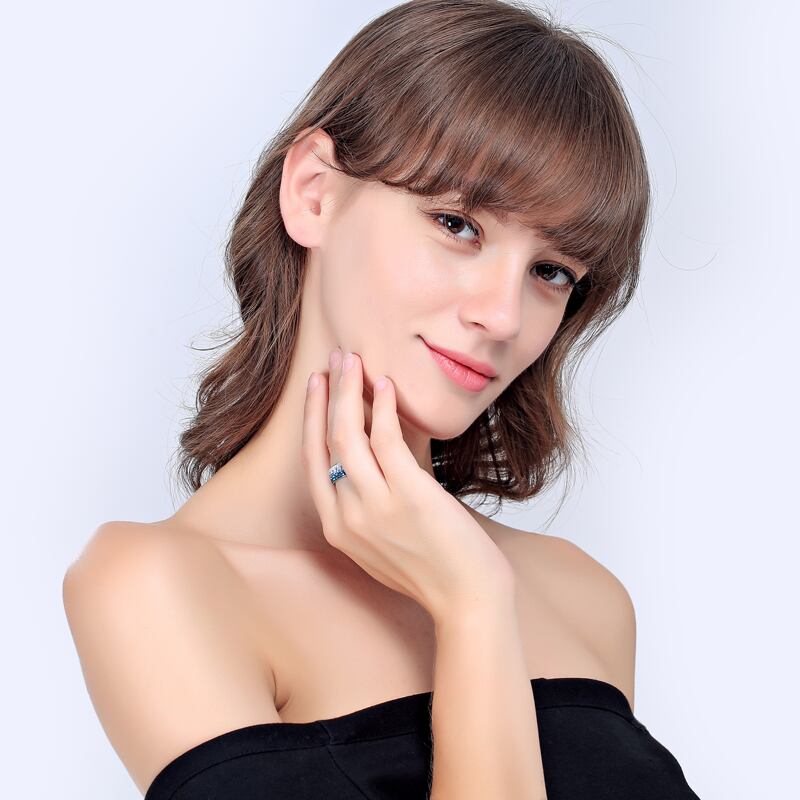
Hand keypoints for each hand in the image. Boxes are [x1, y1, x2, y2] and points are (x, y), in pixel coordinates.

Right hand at [301, 347, 515, 623]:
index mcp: (336, 529)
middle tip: (335, 358)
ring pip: (349, 434)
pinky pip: (386, 438)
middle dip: (327, 393)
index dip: (311, 419)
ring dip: (349, 389)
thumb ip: (368, 504)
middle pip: (326, 440)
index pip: (312, 461)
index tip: (315, 386)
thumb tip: (375, 453)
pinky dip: (383, 406)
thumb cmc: (432, 569)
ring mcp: (375, 506)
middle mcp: (347, 516)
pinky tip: (386, 384)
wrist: (467, 600)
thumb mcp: (383, 541)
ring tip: (355, 360)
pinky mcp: (408, 494)